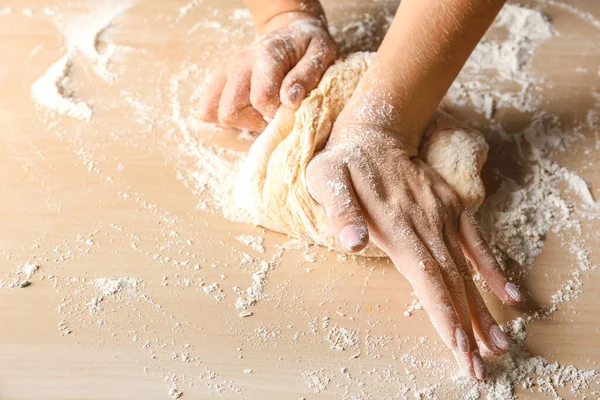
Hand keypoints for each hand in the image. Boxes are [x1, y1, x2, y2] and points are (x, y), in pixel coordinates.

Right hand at [197, 11, 336, 131]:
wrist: (290, 31)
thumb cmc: (308, 46)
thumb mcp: (321, 53)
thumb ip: (306, 76)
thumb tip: (289, 101)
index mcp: (266, 56)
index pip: (261, 99)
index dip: (276, 114)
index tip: (288, 111)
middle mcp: (239, 63)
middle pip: (230, 111)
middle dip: (253, 122)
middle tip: (272, 115)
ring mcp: (226, 71)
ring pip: (214, 113)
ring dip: (239, 121)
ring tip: (260, 112)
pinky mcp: (219, 80)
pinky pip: (206, 109)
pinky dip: (223, 117)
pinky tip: (245, 111)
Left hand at [306, 119, 522, 379]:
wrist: (374, 132)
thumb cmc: (344, 163)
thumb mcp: (327, 179)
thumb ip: (340, 211)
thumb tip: (352, 242)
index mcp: (397, 224)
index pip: (427, 275)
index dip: (443, 312)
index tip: (459, 346)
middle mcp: (427, 222)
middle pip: (451, 282)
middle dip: (466, 326)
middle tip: (479, 365)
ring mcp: (444, 214)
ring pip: (467, 269)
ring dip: (483, 308)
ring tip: (499, 344)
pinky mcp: (453, 208)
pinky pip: (478, 242)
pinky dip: (494, 269)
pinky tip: (510, 295)